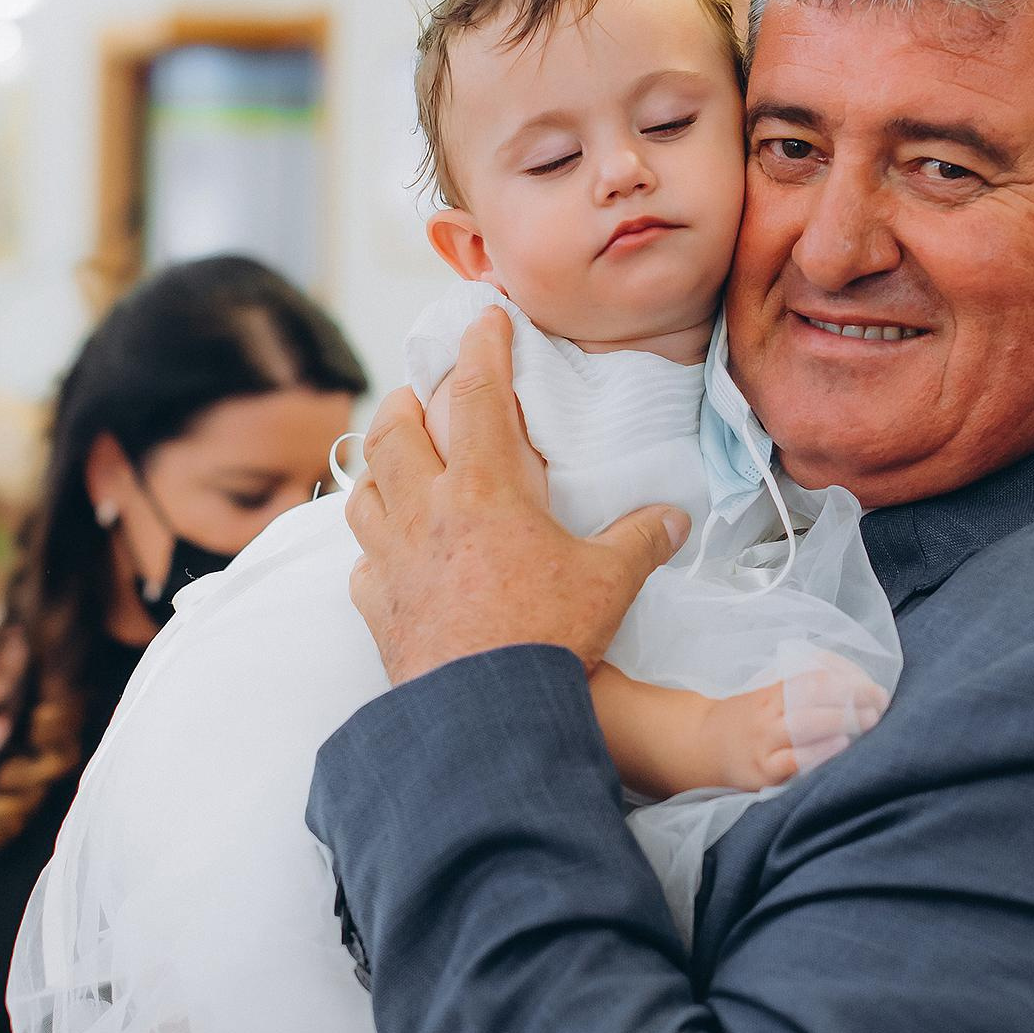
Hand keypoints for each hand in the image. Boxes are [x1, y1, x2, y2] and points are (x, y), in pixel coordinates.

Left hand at [345, 309, 688, 686]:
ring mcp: (392, 559)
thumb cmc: (545, 638)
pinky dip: (371, 549)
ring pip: (364, 491)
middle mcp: (425, 512)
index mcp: (483, 489)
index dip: (481, 347)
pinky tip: (389, 556)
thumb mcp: (609, 582)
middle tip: (420, 393)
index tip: (484, 318)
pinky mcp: (377, 606)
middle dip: (405, 400)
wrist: (483, 714)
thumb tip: (672, 519)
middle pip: (393, 431)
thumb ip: (640, 540)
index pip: (475, 393)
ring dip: (378, 469)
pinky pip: (361, 563)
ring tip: (397, 464)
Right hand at [702, 656, 888, 793]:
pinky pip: (793, 760)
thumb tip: (850, 683)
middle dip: (851, 698)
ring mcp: (764, 744)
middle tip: (880, 701)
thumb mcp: (764, 696)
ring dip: (841, 721)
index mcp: (770, 693)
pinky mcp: (762, 774)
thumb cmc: (744, 722)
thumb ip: (798, 690)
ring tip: (871, 721)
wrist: (699, 748)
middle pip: (810, 697)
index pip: (811, 678)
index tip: (872, 686)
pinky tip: (841, 747)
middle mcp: (767, 716)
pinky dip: (818, 752)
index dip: (846, 679)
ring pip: (803, 725)